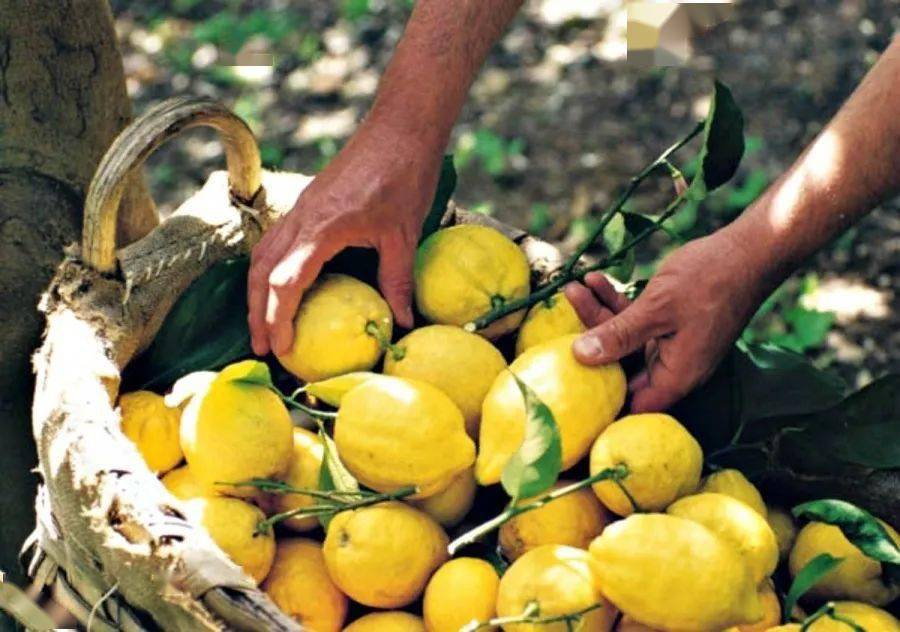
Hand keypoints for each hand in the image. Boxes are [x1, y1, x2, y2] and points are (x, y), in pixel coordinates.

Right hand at [248, 123, 442, 355]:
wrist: (400, 128)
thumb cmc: (405, 176)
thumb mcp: (404, 235)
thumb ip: (397, 281)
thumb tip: (402, 323)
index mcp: (322, 227)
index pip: (285, 282)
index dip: (278, 318)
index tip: (281, 348)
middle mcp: (302, 218)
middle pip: (262, 271)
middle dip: (257, 313)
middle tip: (262, 348)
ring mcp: (301, 209)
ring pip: (263, 255)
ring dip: (258, 293)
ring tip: (264, 326)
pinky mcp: (308, 203)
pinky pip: (276, 241)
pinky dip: (270, 270)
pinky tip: (280, 288)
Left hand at [564, 229, 769, 411]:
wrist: (750, 249)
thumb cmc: (710, 281)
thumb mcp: (657, 308)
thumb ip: (619, 335)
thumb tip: (580, 356)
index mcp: (676, 376)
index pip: (631, 405)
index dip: (601, 399)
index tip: (569, 381)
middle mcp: (674, 366)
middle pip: (621, 365)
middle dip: (590, 339)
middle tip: (565, 312)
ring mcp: (671, 344)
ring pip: (625, 338)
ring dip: (599, 313)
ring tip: (573, 287)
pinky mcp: (670, 323)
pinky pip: (636, 320)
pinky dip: (617, 303)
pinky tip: (596, 279)